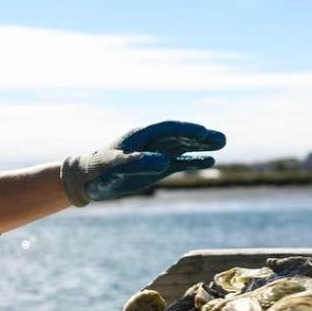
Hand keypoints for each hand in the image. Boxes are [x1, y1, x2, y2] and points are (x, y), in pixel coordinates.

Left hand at [61, 121, 225, 204]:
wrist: (89, 181)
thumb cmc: (99, 171)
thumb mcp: (116, 167)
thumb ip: (138, 163)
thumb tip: (164, 161)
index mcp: (140, 136)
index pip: (169, 129)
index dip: (187, 130)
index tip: (204, 133)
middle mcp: (150, 142)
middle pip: (180, 135)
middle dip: (200, 136)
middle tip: (221, 139)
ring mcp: (154, 154)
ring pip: (182, 147)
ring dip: (201, 146)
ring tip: (222, 144)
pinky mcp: (156, 168)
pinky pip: (179, 162)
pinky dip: (193, 161)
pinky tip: (209, 161)